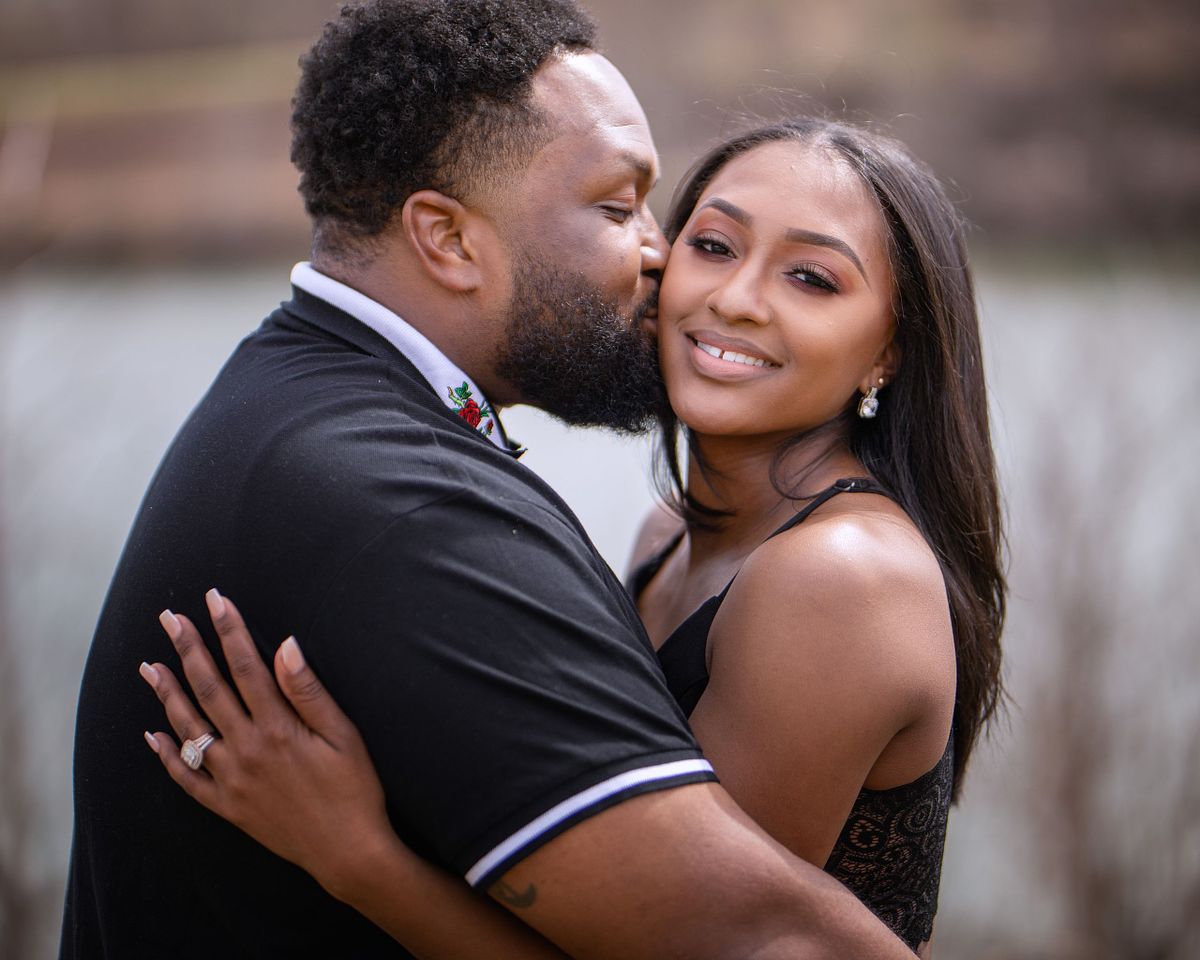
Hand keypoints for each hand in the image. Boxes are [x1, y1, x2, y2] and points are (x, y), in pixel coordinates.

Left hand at [141, 589, 396, 900]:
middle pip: (209, 689)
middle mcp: (247, 750)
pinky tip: (152, 735)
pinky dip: (166, 756)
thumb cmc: (355, 789)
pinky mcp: (228, 806)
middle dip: (188, 649)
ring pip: (189, 729)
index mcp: (278, 727)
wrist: (348, 852)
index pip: (246, 666)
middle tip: (169, 619)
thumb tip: (286, 645)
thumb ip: (309, 690)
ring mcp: (232, 780)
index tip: (215, 599)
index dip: (229, 629)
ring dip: (167, 694)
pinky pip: (186, 780)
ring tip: (149, 665)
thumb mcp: (344, 735)